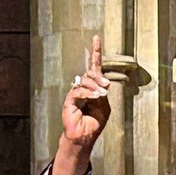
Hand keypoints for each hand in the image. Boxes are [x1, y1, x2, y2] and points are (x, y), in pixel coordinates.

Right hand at [52, 36, 112, 174]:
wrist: (84, 136)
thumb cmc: (94, 123)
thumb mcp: (104, 106)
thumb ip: (103, 93)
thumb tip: (103, 83)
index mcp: (93, 87)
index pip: (94, 67)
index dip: (95, 53)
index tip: (96, 38)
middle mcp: (83, 87)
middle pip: (90, 73)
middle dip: (99, 77)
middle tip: (106, 87)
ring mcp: (75, 93)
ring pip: (84, 80)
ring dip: (95, 87)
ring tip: (101, 95)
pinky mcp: (69, 100)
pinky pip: (78, 90)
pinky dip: (88, 93)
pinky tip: (95, 97)